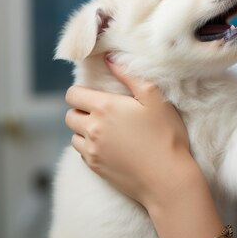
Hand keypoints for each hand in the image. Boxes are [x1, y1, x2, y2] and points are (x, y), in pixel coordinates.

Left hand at [64, 56, 193, 206]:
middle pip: (69, 115)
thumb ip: (129, 75)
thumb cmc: (165, 135)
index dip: (82, 92)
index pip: (73, 94)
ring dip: (84, 131)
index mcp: (104, 107)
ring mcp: (91, 151)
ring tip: (108, 131)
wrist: (167, 179)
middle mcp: (91, 129)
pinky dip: (91, 147)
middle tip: (105, 113)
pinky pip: (82, 153)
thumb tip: (109, 58)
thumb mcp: (154, 98)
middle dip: (82, 111)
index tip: (97, 95)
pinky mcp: (95, 168)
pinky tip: (112, 147)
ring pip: (74, 135)